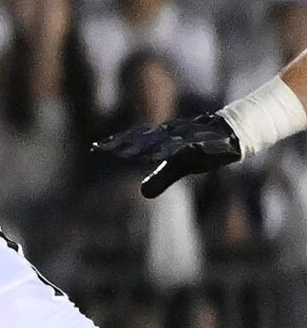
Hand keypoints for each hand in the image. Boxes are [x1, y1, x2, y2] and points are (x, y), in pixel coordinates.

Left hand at [96, 114, 240, 197]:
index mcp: (164, 139)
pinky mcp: (208, 141)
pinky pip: (196, 144)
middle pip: (146, 137)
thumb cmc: (202, 149)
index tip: (96, 148)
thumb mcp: (181, 166)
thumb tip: (143, 193)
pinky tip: (177, 151)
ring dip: (149, 145)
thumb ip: (162, 178)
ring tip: (130, 151)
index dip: (117, 143)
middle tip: (105, 149)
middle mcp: (174, 134)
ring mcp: (190, 136)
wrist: (232, 134)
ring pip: (168, 139)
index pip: (135, 139)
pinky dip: (186, 146)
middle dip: (126, 142)